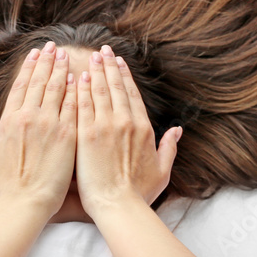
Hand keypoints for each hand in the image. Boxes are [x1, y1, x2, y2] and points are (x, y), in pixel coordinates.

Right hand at [0, 41, 76, 217]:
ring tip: (67, 56)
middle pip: (39, 82)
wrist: (24, 206)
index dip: (28, 69)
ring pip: (57, 89)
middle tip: (53, 47)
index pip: (20, 87)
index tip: (34, 55)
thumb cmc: (4, 191)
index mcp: (8, 122)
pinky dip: (77, 90)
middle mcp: (28, 118)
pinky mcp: (68, 136)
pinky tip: (81, 79)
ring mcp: (49, 125)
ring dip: (62, 70)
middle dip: (47, 62)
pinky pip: (74, 107)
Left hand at [75, 44, 180, 220]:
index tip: (119, 63)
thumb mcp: (163, 170)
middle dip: (109, 66)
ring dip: (96, 71)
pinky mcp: (86, 135)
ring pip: (100, 91)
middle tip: (103, 50)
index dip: (125, 77)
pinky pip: (82, 106)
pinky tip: (78, 77)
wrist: (119, 207)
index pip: (133, 95)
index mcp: (144, 129)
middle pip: (116, 87)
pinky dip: (81, 89)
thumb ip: (170, 147)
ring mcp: (105, 127)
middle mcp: (125, 122)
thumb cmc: (140, 195)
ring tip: (91, 56)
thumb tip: (178, 131)